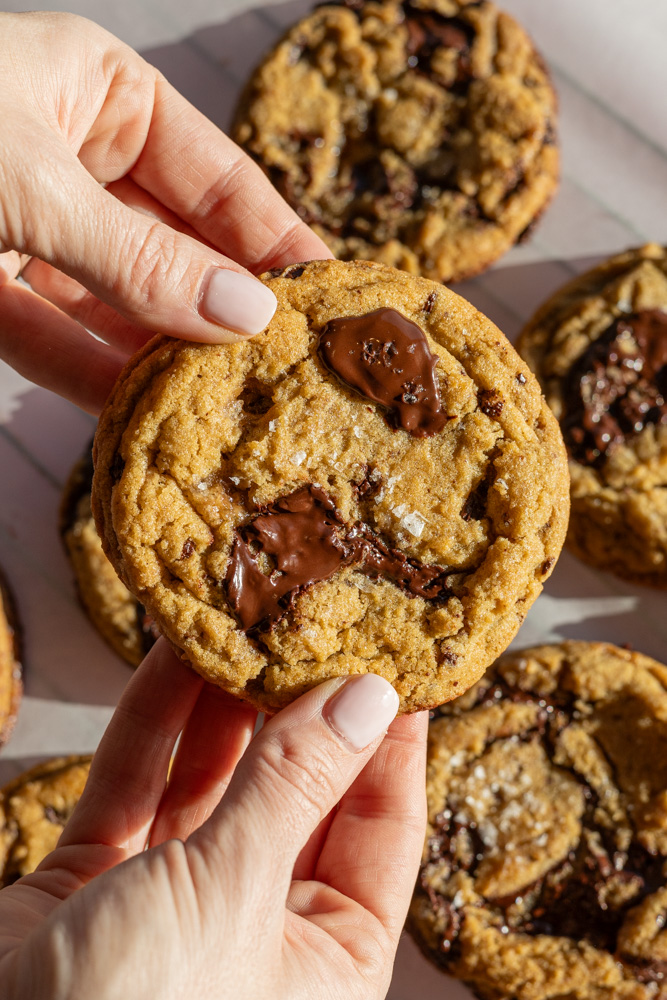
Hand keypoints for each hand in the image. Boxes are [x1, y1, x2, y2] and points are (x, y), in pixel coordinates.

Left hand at [0, 12, 329, 412]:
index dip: (276, 240)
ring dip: (162, 356)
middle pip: (174, 248)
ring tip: (225, 404)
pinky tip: (138, 411)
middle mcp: (74, 162)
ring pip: (115, 303)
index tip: (328, 297)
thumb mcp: (34, 181)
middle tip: (287, 369)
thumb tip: (245, 313)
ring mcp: (28, 228)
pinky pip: (49, 338)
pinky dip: (87, 375)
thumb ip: (138, 256)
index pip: (219, 178)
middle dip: (223, 311)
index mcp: (102, 94)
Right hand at [0, 640, 426, 999]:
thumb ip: (294, 786)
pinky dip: (156, 719)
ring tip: (251, 619)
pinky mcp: (96, 880)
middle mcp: (258, 934)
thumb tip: (369, 699)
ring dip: (226, 701)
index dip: (390, 746)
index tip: (394, 662)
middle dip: (301, 709)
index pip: (381, 833)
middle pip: (298, 797)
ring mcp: (175, 902)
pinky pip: (138, 785)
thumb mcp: (231, 893)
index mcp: (326, 966)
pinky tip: (177, 650)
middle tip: (317, 622)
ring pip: (215, 781)